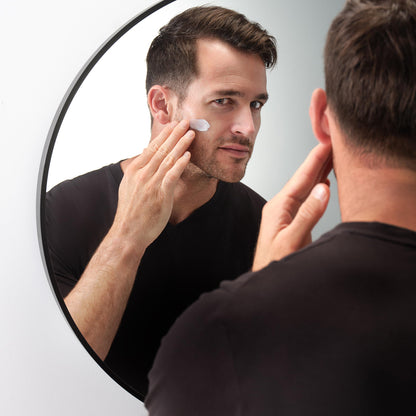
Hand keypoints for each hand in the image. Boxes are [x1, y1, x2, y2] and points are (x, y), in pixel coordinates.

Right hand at [112, 120, 194, 250]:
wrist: (128, 232)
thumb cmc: (131, 212)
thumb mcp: (130, 187)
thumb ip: (139, 170)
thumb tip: (146, 155)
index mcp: (134, 171)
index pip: (151, 147)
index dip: (164, 135)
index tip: (174, 125)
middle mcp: (142, 174)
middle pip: (161, 149)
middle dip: (175, 134)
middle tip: (185, 121)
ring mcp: (151, 184)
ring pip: (168, 159)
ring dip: (181, 144)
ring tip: (191, 133)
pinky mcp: (160, 195)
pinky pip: (172, 175)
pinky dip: (180, 164)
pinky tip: (188, 155)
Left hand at [252, 143, 331, 270]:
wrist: (264, 277)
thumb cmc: (273, 263)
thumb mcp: (291, 240)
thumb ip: (307, 216)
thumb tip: (323, 190)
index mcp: (279, 207)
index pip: (301, 178)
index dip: (315, 160)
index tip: (327, 143)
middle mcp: (282, 206)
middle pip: (304, 179)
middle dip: (319, 160)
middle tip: (334, 142)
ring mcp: (286, 213)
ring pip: (306, 187)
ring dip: (319, 171)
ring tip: (332, 157)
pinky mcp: (292, 221)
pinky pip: (307, 198)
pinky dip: (318, 187)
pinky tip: (324, 181)